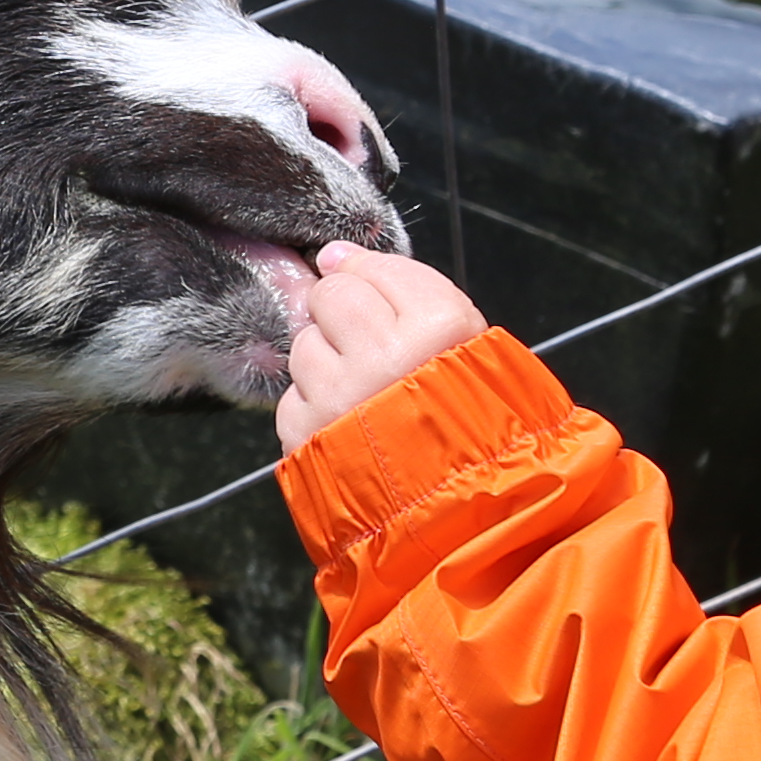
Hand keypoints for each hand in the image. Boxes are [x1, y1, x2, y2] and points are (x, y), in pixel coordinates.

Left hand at [274, 241, 483, 453]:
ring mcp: (340, 395)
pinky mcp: (306, 430)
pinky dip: (315, 406)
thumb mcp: (468, 342)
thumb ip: (407, 286)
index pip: (377, 268)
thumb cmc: (468, 417)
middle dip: (343, 314)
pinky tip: (348, 422)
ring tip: (364, 393)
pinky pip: (292, 394)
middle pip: (331, 295)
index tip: (375, 293)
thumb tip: (333, 255)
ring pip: (305, 343)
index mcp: (438, 329)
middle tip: (371, 348)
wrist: (457, 505)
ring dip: (326, 362)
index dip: (371, 277)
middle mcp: (385, 357)